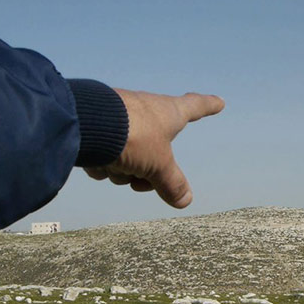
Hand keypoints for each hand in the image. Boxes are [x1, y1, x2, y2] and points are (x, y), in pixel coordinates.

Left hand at [83, 89, 224, 207]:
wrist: (85, 124)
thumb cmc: (132, 136)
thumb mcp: (158, 165)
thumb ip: (171, 183)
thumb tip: (186, 200)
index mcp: (168, 112)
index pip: (195, 107)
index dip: (208, 106)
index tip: (218, 102)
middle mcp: (145, 112)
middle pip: (155, 152)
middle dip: (146, 172)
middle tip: (140, 179)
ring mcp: (120, 118)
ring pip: (129, 158)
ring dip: (123, 171)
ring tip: (115, 164)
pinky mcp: (97, 128)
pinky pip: (106, 156)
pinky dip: (102, 164)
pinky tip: (96, 161)